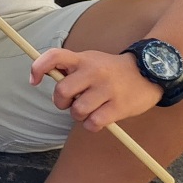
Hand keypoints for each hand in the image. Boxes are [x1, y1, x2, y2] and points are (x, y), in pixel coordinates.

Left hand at [31, 48, 164, 131]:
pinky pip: (93, 123)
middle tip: (71, 103)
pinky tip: (98, 119)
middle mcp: (93, 71)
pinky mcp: (118, 106)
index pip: (53, 56)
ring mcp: (106, 89)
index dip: (38, 68)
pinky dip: (91, 125)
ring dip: (78, 116)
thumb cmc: (112, 71)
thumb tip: (47, 78)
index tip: (34, 80)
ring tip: (89, 110)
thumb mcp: (91, 60)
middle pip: (62, 91)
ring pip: (77, 110)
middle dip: (61, 102)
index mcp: (82, 58)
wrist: (149, 72)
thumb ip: (71, 68)